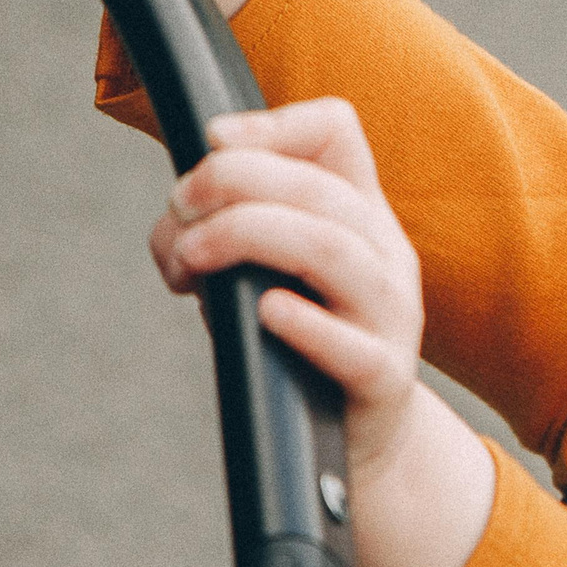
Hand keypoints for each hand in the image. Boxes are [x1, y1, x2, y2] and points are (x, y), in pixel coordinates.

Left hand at [150, 98, 425, 474]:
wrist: (355, 441)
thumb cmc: (293, 345)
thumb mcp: (257, 273)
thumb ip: (215, 233)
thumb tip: (176, 226)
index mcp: (359, 214)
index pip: (336, 132)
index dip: (272, 124)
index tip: (212, 144)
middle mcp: (383, 254)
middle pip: (320, 187)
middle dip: (233, 181)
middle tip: (178, 207)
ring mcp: (390, 316)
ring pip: (333, 249)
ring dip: (249, 234)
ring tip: (193, 257)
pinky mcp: (382, 379)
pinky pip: (353, 347)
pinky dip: (305, 323)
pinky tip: (264, 313)